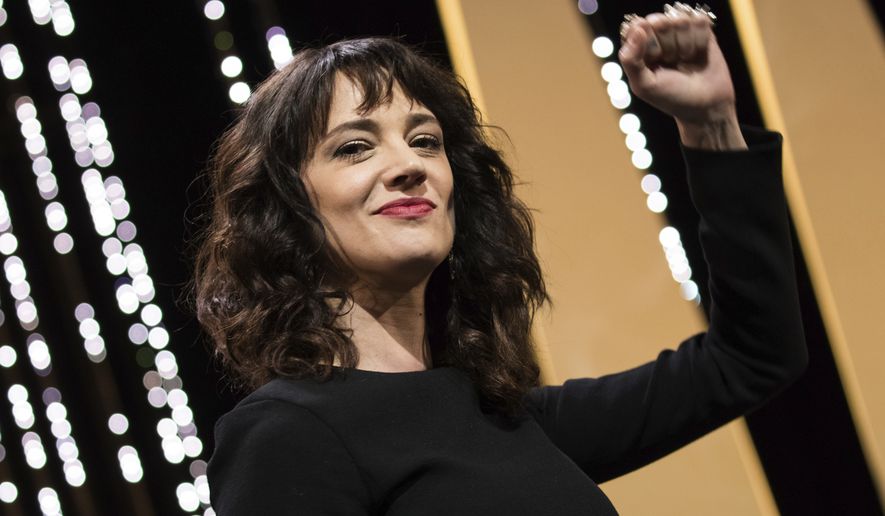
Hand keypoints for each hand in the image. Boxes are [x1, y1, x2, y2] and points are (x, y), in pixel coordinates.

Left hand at [618, 4, 746, 148]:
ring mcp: (680, 32)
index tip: (654, 56)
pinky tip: (698, 54)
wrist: (706, 106)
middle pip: (659, 21)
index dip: (646, 37)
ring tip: (685, 60)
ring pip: (680, 20)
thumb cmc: (671, 98)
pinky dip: (700, 40)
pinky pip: (699, 21)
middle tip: (671, 63)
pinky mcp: (701, 30)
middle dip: (667, 44)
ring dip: (685, 44)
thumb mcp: (644, 85)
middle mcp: (658, 36)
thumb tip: (637, 28)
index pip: (637, 26)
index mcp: (639, 48)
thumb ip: (631, 60)